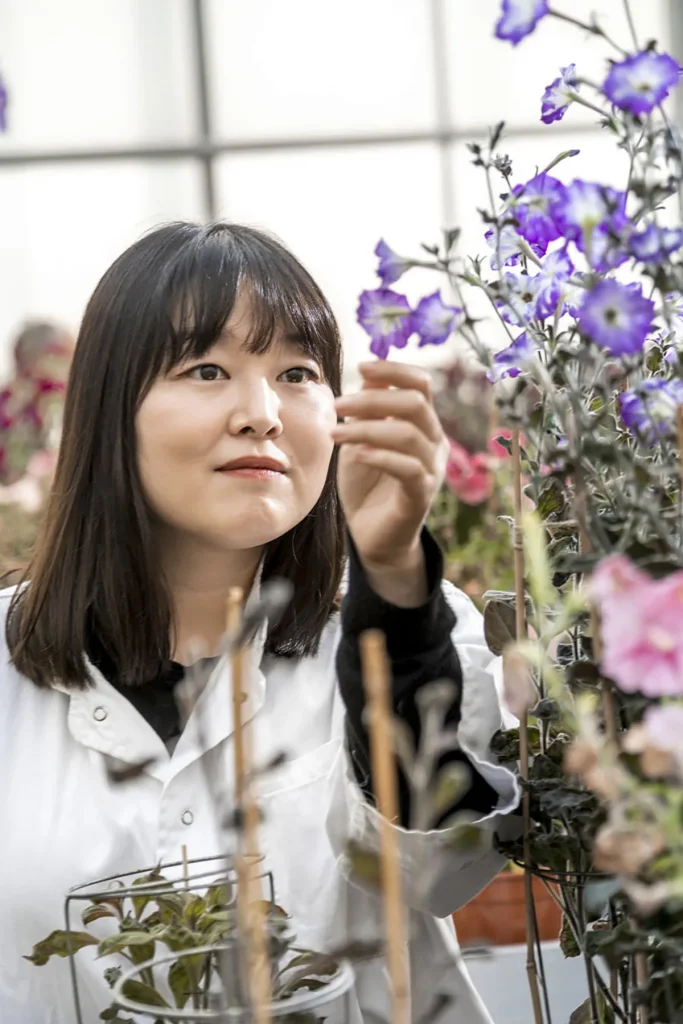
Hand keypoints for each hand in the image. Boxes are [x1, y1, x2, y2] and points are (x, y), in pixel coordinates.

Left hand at [333, 361, 447, 605]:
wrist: (372, 536)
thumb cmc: (367, 485)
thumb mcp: (362, 438)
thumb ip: (369, 410)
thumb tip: (369, 373)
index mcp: (423, 424)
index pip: (421, 384)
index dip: (394, 369)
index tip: (360, 367)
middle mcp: (435, 443)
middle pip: (416, 403)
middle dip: (373, 399)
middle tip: (338, 405)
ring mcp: (432, 470)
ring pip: (409, 434)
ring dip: (366, 427)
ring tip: (335, 432)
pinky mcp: (421, 495)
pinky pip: (408, 468)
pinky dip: (379, 455)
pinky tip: (355, 454)